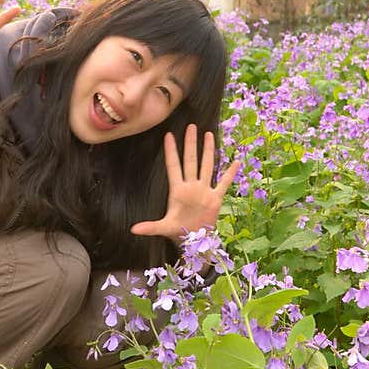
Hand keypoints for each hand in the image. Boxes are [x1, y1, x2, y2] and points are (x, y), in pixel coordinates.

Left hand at [130, 124, 239, 241]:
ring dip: (208, 151)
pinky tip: (235, 161)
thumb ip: (150, 227)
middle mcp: (191, 186)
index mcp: (178, 191)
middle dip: (190, 144)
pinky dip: (230, 173)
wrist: (195, 242)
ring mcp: (204, 190)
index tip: (167, 136)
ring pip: (207, 165)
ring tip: (208, 134)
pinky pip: (224, 183)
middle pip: (191, 160)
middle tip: (191, 126)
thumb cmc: (178, 233)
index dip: (171, 152)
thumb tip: (133, 230)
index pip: (173, 166)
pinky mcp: (215, 198)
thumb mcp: (164, 228)